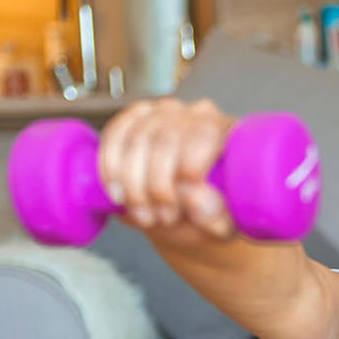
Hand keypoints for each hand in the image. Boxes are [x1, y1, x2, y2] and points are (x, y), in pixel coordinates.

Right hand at [98, 97, 238, 244]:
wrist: (188, 214)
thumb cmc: (210, 216)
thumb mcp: (220, 224)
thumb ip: (214, 216)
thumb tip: (194, 198)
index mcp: (229, 132)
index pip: (204, 133)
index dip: (187, 167)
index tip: (178, 208)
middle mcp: (197, 114)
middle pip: (166, 137)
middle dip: (156, 186)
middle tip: (161, 219)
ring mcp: (166, 113)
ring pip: (136, 137)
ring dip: (132, 183)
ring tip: (143, 216)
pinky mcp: (137, 119)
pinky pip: (115, 133)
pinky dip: (110, 165)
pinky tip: (116, 192)